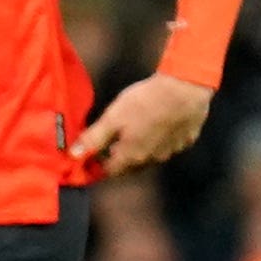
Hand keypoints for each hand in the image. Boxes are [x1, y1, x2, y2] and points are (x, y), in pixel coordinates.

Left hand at [76, 71, 213, 176]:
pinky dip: (159, 140)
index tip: (91, 157)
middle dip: (118, 158)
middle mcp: (152, 159)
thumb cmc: (144, 102)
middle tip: (109, 144)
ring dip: (139, 150)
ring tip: (132, 133)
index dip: (98, 165)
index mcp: (132, 156)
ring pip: (150, 156)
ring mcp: (172, 150)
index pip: (110, 171)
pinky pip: (169, 145)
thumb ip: (93, 138)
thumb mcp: (112, 118)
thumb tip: (73, 155)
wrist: (185, 89)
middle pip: (130, 165)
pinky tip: (157, 126)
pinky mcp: (187, 140)